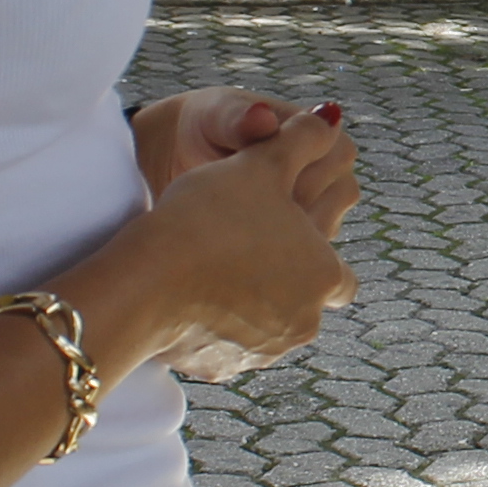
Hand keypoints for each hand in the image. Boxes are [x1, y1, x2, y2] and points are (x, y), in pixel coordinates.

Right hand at [133, 109, 361, 370]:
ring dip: (247, 302)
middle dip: (281, 279)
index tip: (287, 235)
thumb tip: (329, 117)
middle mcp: (304, 323)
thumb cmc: (209, 217)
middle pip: (302, 301)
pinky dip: (213, 325)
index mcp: (325, 276)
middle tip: (244, 247)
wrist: (146, 282)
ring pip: (265, 324)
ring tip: (211, 267)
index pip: (341, 274)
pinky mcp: (221, 369)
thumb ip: (302, 139)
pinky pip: (224, 344)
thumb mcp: (260, 163)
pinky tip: (187, 295)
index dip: (314, 251)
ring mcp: (263, 352)